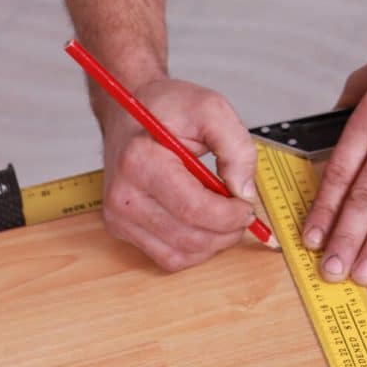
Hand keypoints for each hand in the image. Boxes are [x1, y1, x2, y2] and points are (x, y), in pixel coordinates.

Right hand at [100, 78, 256, 270]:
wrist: (129, 110)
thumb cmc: (165, 109)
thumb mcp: (210, 109)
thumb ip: (236, 147)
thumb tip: (244, 191)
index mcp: (140, 162)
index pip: (194, 209)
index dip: (231, 215)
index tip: (247, 204)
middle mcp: (123, 194)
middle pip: (191, 238)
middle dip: (228, 230)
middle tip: (242, 211)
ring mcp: (119, 216)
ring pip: (182, 254)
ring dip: (213, 242)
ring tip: (223, 214)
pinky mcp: (122, 229)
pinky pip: (169, 257)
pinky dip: (195, 248)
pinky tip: (203, 224)